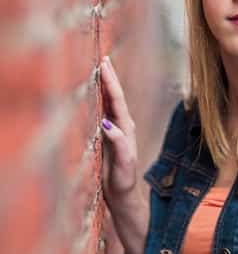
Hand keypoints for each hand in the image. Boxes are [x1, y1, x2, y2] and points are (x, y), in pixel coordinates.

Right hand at [99, 54, 140, 199]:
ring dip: (105, 86)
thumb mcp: (123, 162)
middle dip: (109, 78)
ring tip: (100, 70)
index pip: (117, 101)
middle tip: (103, 59)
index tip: (105, 66)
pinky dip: (99, 100)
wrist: (123, 194)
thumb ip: (119, 143)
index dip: (111, 83)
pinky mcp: (108, 137)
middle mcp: (122, 126)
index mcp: (126, 129)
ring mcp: (116, 131)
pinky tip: (94, 93)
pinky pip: (103, 113)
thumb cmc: (123, 178)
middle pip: (115, 97)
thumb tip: (107, 124)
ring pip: (109, 103)